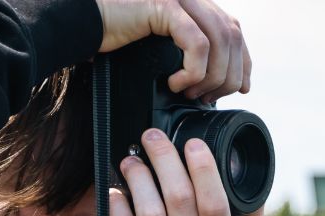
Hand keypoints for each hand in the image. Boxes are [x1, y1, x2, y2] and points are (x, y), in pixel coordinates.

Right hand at [95, 0, 249, 101]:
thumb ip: (186, 50)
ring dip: (212, 75)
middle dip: (229, 73)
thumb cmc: (114, 35)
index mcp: (194, 3)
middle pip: (232, 35)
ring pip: (220, 40)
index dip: (242, 61)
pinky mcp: (165, 6)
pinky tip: (176, 82)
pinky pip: (196, 42)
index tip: (240, 88)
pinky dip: (193, 69)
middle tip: (209, 97)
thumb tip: (212, 81)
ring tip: (192, 93)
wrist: (81, 22)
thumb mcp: (160, 45)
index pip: (233, 29)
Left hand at [108, 128, 262, 215]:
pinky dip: (117, 205)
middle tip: (153, 138)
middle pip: (179, 201)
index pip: (215, 206)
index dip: (204, 170)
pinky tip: (116, 190)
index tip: (193, 144)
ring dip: (138, 178)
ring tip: (132, 159)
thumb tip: (259, 192)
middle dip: (165, 160)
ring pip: (148, 212)